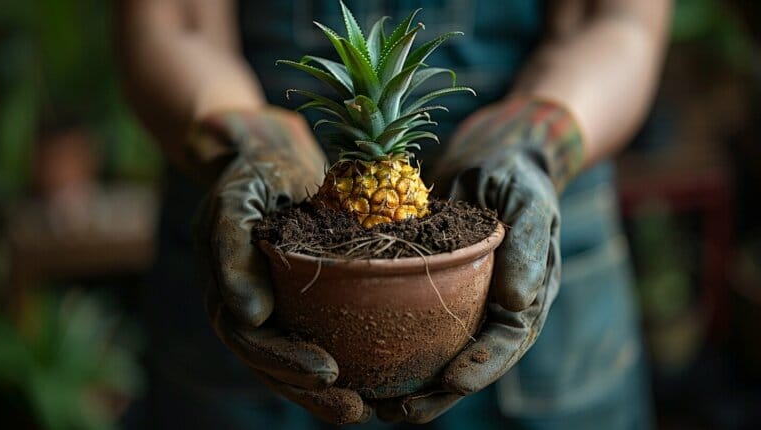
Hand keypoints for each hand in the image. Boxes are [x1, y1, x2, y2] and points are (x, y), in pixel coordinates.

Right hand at [193, 108, 371, 424]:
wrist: (273, 159)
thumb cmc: (255, 174)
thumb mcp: (237, 199)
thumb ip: (233, 250)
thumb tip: (249, 314)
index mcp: (226, 288)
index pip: (248, 338)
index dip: (284, 361)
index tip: (327, 371)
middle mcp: (247, 304)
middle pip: (271, 361)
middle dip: (309, 390)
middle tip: (353, 409)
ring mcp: (273, 303)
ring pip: (292, 358)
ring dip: (324, 391)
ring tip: (367, 410)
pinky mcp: (300, 298)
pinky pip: (316, 336)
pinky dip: (342, 360)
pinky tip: (375, 380)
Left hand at [375, 97, 583, 422]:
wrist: (487, 151)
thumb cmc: (513, 171)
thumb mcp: (526, 199)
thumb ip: (528, 247)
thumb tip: (519, 303)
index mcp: (525, 292)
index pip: (508, 339)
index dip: (483, 366)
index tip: (451, 381)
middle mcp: (492, 304)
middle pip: (470, 360)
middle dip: (439, 393)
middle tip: (402, 412)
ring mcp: (462, 299)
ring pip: (438, 351)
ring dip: (411, 383)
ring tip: (375, 405)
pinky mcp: (431, 286)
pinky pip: (413, 322)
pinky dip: (391, 344)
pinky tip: (360, 359)